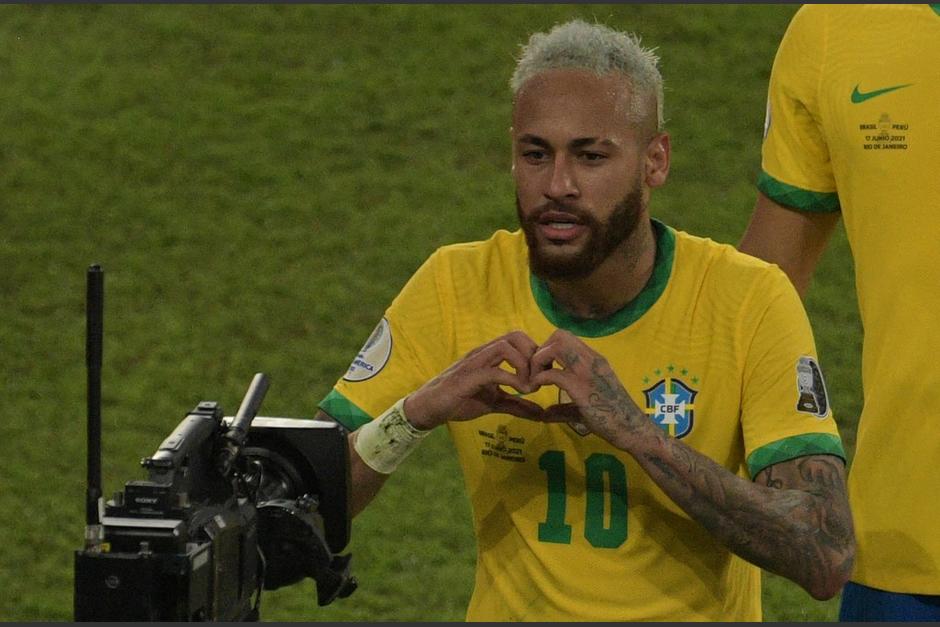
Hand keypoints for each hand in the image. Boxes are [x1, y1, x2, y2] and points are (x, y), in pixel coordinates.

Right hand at [404, 331, 545, 429]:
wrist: (430, 407)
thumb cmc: (460, 400)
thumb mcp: (495, 403)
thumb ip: (517, 405)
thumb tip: (541, 414)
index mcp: (491, 355)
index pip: (519, 339)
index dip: (536, 354)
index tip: (543, 376)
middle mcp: (484, 352)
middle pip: (516, 335)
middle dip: (533, 355)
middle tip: (539, 378)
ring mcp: (475, 362)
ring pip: (506, 347)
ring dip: (524, 365)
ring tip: (529, 386)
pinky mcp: (468, 376)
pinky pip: (494, 371)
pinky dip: (513, 380)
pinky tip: (520, 392)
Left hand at [529, 329, 648, 446]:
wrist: (631, 428)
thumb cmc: (613, 419)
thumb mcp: (586, 406)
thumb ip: (564, 406)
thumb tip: (545, 412)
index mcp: (594, 359)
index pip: (566, 337)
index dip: (548, 348)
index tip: (544, 367)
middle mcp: (591, 359)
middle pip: (559, 335)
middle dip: (542, 350)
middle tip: (538, 371)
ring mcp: (587, 372)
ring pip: (555, 347)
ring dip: (539, 360)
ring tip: (537, 379)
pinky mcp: (581, 387)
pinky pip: (553, 373)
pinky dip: (540, 378)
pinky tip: (538, 388)